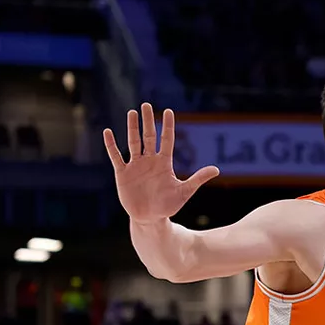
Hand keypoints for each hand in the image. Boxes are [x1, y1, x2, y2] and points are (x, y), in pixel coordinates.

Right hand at [103, 104, 218, 221]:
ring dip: (132, 128)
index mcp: (164, 163)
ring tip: (132, 113)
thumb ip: (198, 179)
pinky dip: (111, 145)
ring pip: (133, 142)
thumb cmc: (168, 206)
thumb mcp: (184, 191)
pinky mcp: (123, 173)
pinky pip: (116, 156)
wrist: (150, 219)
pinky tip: (108, 132)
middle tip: (146, 105)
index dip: (167, 126)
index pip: (166, 140)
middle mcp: (149, 161)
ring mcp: (135, 166)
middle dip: (147, 121)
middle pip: (148, 137)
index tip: (168, 111)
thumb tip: (217, 169)